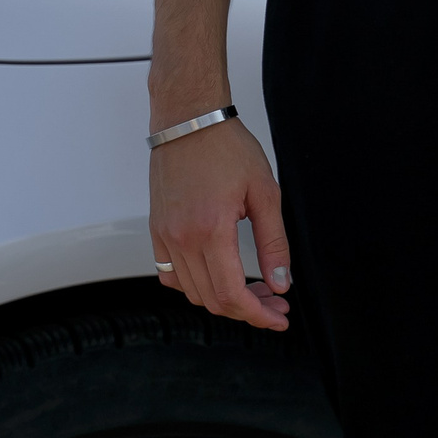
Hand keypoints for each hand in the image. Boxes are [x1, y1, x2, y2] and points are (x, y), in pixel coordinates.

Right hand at [149, 117, 292, 331]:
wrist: (189, 119)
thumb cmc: (226, 147)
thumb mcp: (265, 193)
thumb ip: (274, 243)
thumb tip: (280, 283)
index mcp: (210, 230)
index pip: (232, 294)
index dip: (258, 315)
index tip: (279, 318)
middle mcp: (181, 239)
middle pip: (212, 300)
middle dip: (247, 310)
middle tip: (275, 302)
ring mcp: (164, 236)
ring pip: (192, 292)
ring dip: (223, 299)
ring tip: (253, 289)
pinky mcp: (157, 230)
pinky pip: (170, 276)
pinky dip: (195, 286)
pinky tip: (219, 276)